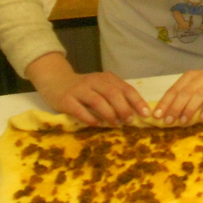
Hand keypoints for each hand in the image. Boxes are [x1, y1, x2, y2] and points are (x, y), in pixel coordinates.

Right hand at [26, 52, 150, 126]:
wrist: (56, 81)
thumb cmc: (84, 88)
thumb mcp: (102, 87)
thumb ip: (116, 96)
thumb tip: (135, 113)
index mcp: (106, 78)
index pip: (126, 88)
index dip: (137, 101)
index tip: (146, 114)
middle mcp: (94, 81)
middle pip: (113, 94)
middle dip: (124, 108)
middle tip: (129, 121)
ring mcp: (79, 90)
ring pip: (98, 101)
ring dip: (109, 114)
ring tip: (116, 124)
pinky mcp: (66, 100)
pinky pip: (80, 110)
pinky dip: (91, 119)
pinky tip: (97, 124)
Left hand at [152, 51, 202, 124]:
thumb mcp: (198, 84)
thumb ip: (186, 94)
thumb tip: (169, 112)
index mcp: (190, 77)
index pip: (174, 90)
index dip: (164, 103)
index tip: (156, 115)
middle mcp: (200, 78)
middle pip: (184, 93)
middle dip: (174, 108)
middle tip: (168, 121)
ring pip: (197, 95)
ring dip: (189, 109)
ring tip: (183, 122)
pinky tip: (202, 118)